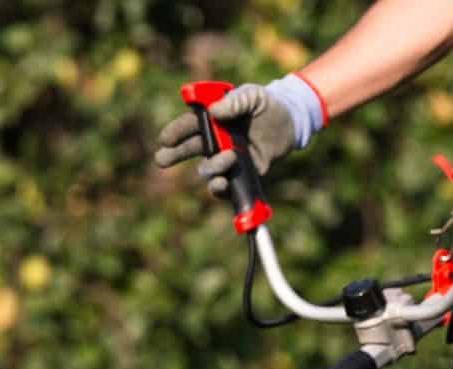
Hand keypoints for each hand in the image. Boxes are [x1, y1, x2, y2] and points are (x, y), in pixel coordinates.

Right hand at [155, 75, 325, 197]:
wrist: (290, 122)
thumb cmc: (267, 104)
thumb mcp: (253, 95)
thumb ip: (235, 101)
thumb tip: (214, 112)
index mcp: (213, 120)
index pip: (189, 126)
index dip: (175, 133)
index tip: (165, 139)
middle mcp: (216, 141)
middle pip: (189, 149)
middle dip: (173, 155)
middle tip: (161, 159)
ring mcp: (226, 158)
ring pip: (207, 169)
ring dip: (211, 167)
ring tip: (228, 158)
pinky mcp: (239, 174)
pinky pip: (223, 187)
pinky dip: (219, 188)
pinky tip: (222, 183)